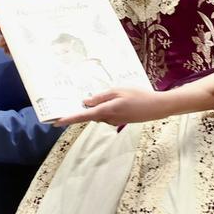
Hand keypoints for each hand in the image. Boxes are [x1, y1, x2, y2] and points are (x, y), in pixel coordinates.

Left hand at [53, 87, 168, 126]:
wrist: (157, 107)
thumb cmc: (138, 95)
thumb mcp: (118, 91)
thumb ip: (100, 97)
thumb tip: (86, 102)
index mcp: (105, 111)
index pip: (82, 116)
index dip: (68, 119)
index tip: (56, 122)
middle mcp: (107, 119)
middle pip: (89, 114)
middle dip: (83, 108)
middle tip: (75, 100)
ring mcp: (114, 121)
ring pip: (98, 113)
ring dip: (97, 106)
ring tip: (105, 95)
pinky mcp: (119, 120)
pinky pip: (107, 114)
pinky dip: (105, 107)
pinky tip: (116, 99)